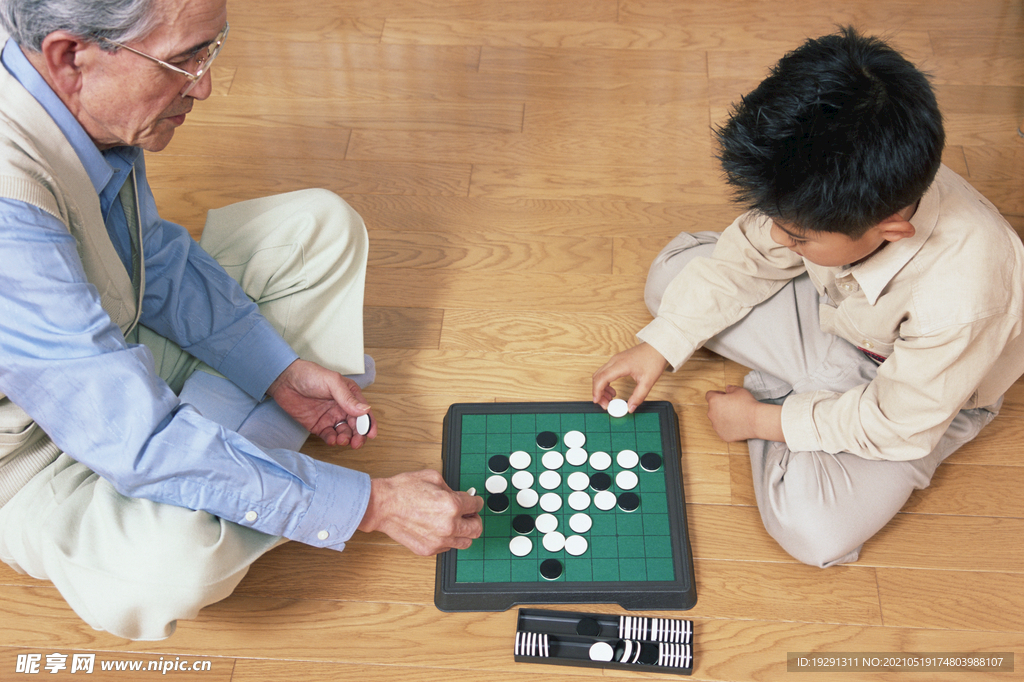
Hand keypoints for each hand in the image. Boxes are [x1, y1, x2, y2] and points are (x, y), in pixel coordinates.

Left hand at [267, 359, 375, 447]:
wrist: (284, 380)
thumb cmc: (309, 375)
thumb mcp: (332, 382)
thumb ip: (348, 398)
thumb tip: (365, 410)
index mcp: (350, 395)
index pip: (364, 412)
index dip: (369, 424)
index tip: (370, 434)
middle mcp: (342, 407)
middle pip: (356, 426)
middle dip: (358, 436)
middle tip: (356, 442)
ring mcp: (330, 417)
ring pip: (344, 433)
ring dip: (346, 438)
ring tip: (342, 439)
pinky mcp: (318, 425)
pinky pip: (329, 436)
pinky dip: (332, 440)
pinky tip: (332, 439)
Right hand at [357, 470, 483, 554]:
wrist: (382, 506)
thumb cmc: (403, 490)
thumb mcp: (433, 478)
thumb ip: (452, 489)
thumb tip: (462, 496)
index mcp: (452, 505)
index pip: (476, 506)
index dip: (475, 501)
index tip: (473, 502)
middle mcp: (448, 526)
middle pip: (477, 529)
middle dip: (475, 519)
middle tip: (468, 514)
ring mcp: (439, 540)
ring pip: (465, 542)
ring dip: (464, 532)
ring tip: (454, 523)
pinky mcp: (429, 550)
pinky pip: (447, 547)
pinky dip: (448, 539)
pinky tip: (439, 529)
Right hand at [592, 342, 668, 412]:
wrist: (658, 347)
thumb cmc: (654, 359)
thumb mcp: (648, 381)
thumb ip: (638, 396)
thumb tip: (630, 408)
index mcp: (620, 365)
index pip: (601, 378)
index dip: (597, 391)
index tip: (597, 401)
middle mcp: (615, 361)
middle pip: (597, 377)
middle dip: (598, 392)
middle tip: (605, 404)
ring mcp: (615, 359)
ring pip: (599, 374)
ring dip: (601, 387)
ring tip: (609, 398)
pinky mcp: (617, 360)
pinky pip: (605, 372)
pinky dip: (605, 382)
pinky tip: (613, 390)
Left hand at [705, 385, 783, 442]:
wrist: (756, 420)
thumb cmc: (748, 404)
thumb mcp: (740, 391)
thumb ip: (731, 388)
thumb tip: (728, 388)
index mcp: (714, 401)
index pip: (709, 395)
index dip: (717, 394)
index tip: (724, 396)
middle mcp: (712, 414)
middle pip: (713, 408)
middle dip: (720, 406)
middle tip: (732, 406)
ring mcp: (716, 426)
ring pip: (717, 420)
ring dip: (723, 417)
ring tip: (736, 416)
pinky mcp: (722, 435)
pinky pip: (722, 430)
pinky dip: (728, 427)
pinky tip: (737, 425)